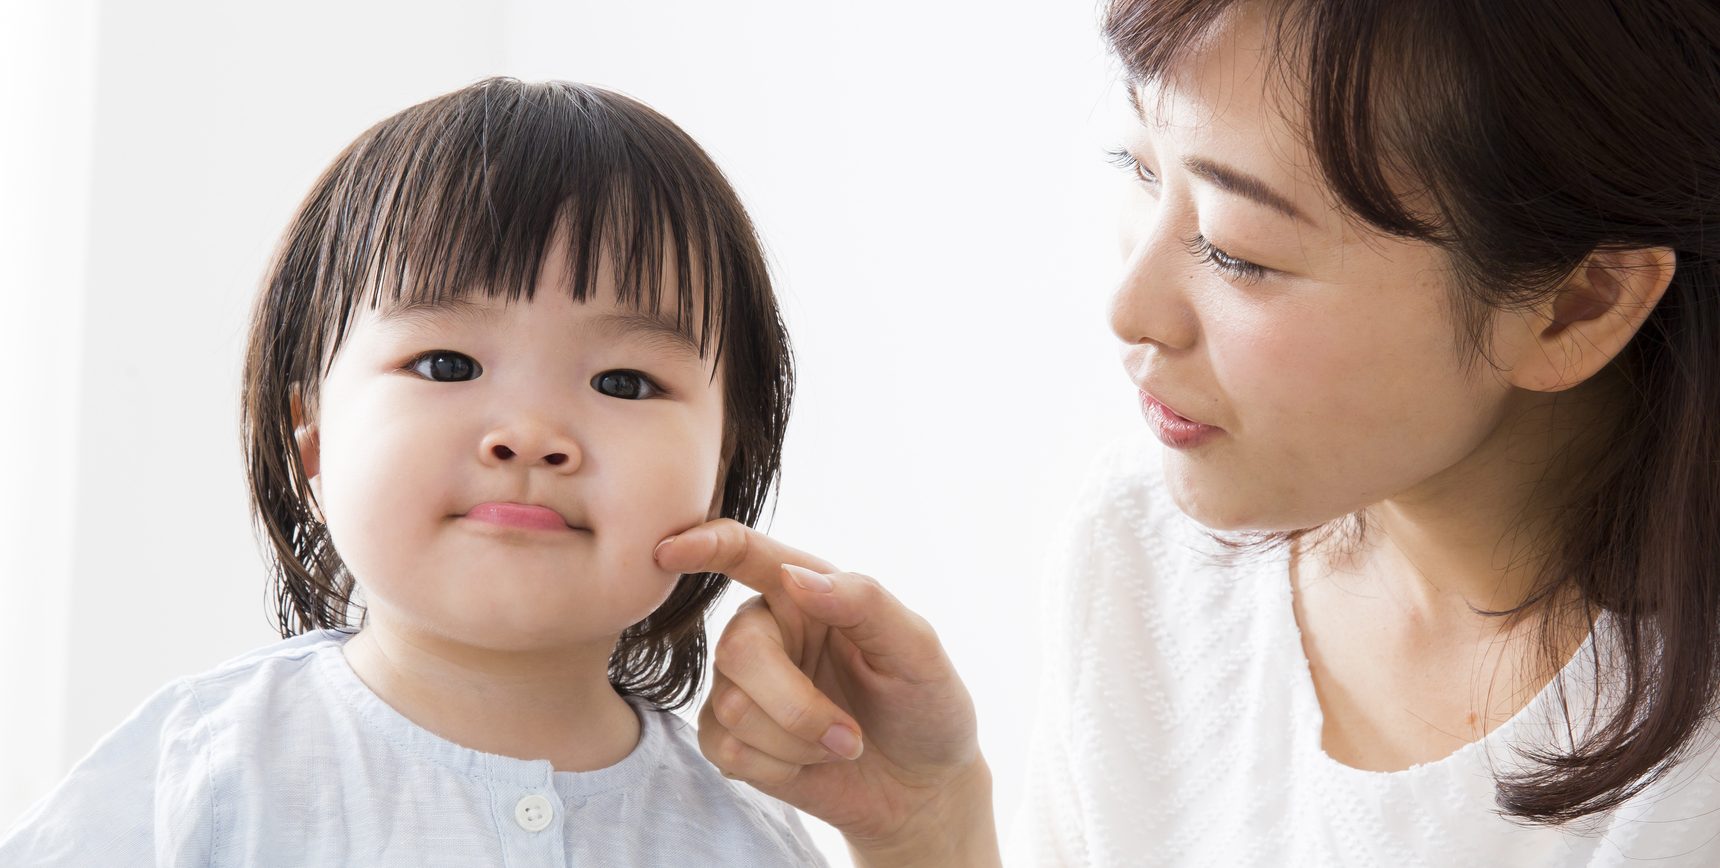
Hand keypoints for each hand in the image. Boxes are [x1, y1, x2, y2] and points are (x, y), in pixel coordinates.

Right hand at [654, 520, 998, 866]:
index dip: (703, 545)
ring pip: (733, 707)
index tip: (668, 548)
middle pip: (738, 650)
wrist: (923, 789)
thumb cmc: (926, 706)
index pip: (745, 553)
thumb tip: (797, 577)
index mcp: (804, 591)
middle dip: (797, 705)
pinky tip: (812, 765)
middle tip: (852, 738)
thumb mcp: (919, 650)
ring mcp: (742, 685)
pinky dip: (779, 767)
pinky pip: (726, 749)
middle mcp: (765, 630)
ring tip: (843, 746)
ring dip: (800, 741)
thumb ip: (865, 602)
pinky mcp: (731, 738)